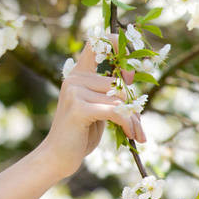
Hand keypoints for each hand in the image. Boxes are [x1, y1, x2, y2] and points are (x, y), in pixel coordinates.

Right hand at [40, 33, 144, 178]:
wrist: (59, 156)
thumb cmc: (82, 133)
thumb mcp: (100, 109)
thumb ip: (113, 95)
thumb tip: (134, 88)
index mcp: (80, 73)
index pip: (97, 42)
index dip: (118, 47)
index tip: (131, 72)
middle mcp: (76, 77)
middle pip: (119, 84)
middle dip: (133, 107)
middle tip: (139, 127)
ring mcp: (75, 91)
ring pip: (120, 100)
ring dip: (133, 119)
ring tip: (136, 134)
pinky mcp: (79, 107)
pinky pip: (115, 111)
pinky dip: (127, 124)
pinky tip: (131, 135)